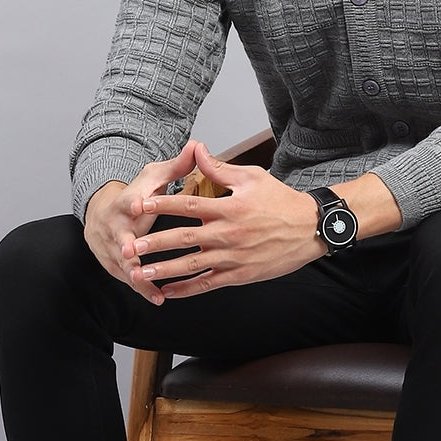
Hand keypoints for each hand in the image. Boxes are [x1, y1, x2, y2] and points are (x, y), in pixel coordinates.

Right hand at [83, 139, 197, 305]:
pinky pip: (130, 279)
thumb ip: (177, 166)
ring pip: (122, 263)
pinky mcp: (116, 266)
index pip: (126, 200)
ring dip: (134, 273)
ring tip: (147, 283)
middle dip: (124, 245)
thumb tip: (197, 146)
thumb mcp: (153, 178)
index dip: (132, 203)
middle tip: (130, 252)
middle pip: (118, 236)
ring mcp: (112, 248)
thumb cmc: (137, 195)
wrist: (103, 214)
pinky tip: (158, 297)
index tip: (137, 205)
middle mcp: (114, 227)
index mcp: (125, 203)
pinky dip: (143, 288)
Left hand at [134, 141, 324, 297]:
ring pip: (191, 265)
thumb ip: (220, 168)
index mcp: (228, 207)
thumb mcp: (252, 177)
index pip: (187, 205)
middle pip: (182, 238)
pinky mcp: (239, 274)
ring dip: (164, 269)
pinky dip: (187, 289)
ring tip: (141, 273)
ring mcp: (233, 256)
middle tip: (129, 247)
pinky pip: (208, 283)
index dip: (161, 205)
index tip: (138, 205)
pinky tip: (168, 291)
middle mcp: (227, 233)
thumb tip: (198, 149)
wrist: (310, 228)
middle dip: (153, 243)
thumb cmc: (281, 200)